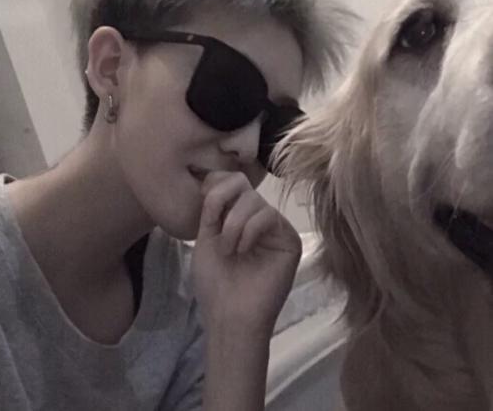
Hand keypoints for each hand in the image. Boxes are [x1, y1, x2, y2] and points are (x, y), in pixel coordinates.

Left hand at [192, 171, 301, 337]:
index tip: (205, 204)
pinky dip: (250, 230)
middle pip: (243, 187)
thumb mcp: (205, 238)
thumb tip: (213, 177)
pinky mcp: (289, 240)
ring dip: (234, 224)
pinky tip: (243, 250)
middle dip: (223, 206)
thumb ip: (211, 208)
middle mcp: (258, 219)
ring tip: (229, 250)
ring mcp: (275, 229)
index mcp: (237, 217)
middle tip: (216, 234)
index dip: (218, 185)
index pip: (232, 182)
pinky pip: (269, 216)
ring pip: (255, 200)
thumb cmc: (214, 282)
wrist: (229, 316)